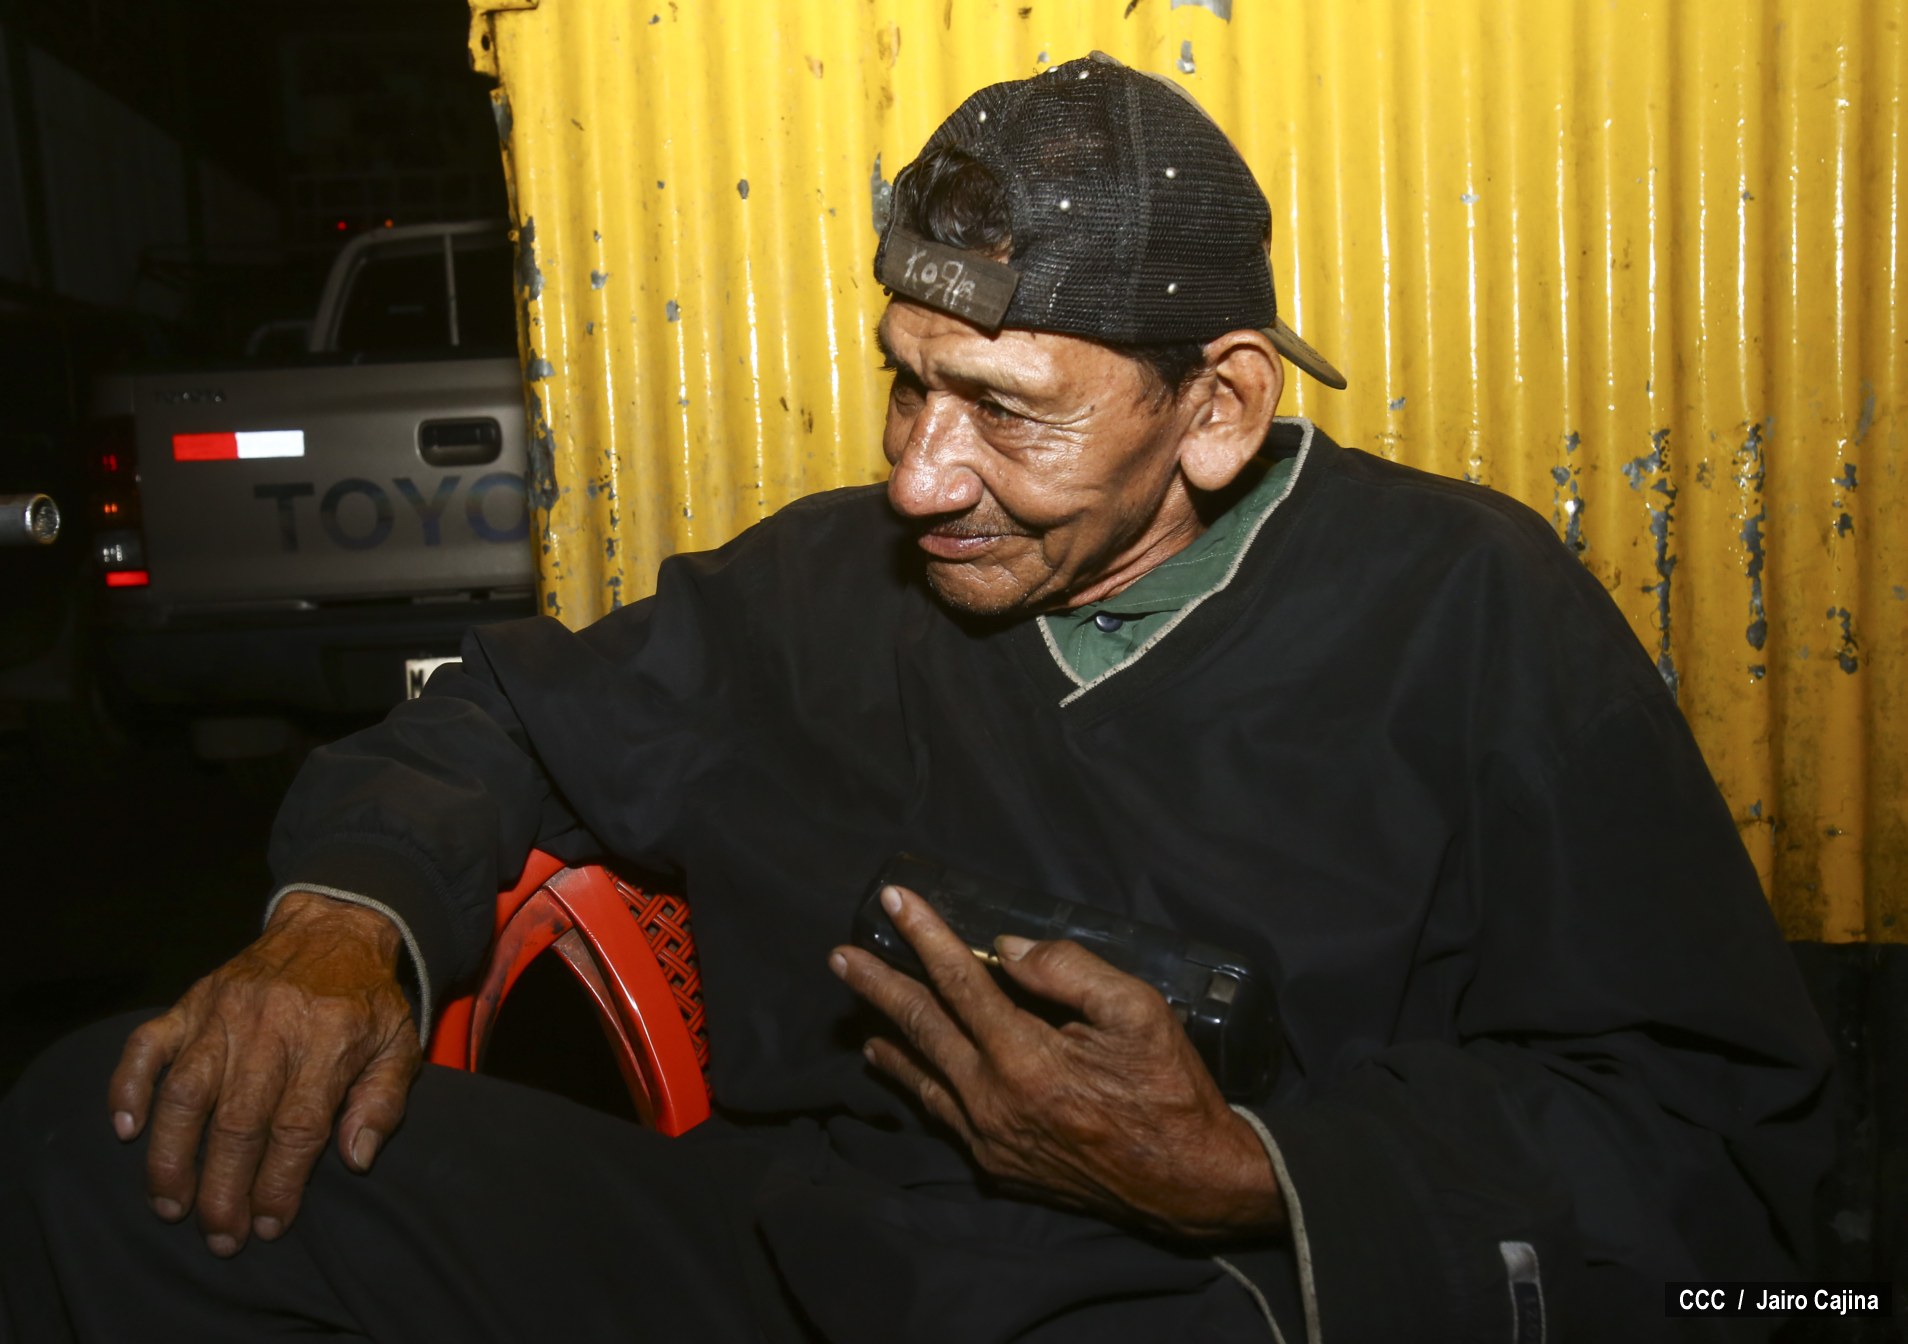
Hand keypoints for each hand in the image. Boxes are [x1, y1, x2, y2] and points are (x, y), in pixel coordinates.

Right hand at [106, 892, 421, 1256]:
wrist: (334, 925)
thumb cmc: (367, 999)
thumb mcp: (399, 1044)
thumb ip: (383, 1101)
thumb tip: (356, 1159)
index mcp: (330, 1040)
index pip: (297, 1127)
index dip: (279, 1184)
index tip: (268, 1227)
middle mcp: (272, 1027)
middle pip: (238, 1121)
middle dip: (223, 1188)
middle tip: (218, 1236)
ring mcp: (224, 1013)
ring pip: (186, 1092)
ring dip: (172, 1155)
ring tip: (170, 1205)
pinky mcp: (192, 1001)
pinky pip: (148, 1044)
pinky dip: (128, 1086)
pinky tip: (125, 1131)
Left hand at [831, 884, 1282, 1238]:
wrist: (1191, 1185)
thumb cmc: (1170, 1090)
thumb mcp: (1138, 1011)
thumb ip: (1069, 970)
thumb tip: (1007, 947)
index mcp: (1026, 1059)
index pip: (958, 982)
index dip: (924, 936)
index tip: (894, 901)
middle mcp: (994, 1102)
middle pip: (922, 1029)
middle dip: (879, 987)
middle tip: (841, 956)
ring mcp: (991, 1140)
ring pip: (922, 1078)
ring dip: (888, 1038)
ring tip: (858, 1013)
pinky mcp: (999, 1167)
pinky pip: (943, 1115)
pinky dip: (916, 1084)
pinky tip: (901, 1069)